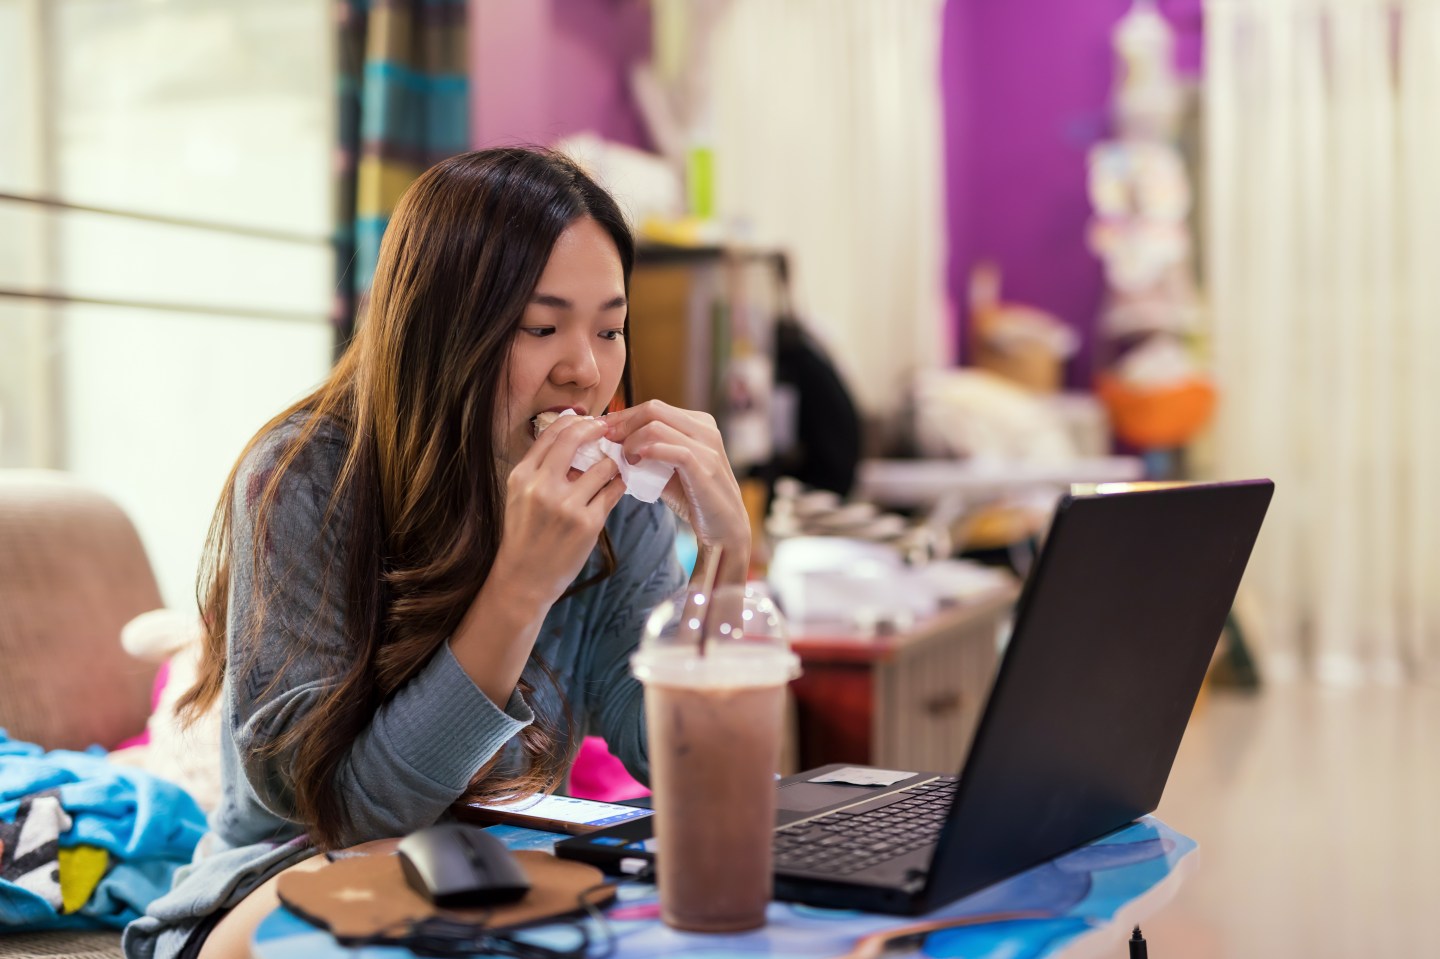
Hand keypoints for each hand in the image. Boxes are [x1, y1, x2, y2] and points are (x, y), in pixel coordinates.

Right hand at [492, 415, 626, 605]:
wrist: (524, 578)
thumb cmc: (524, 534)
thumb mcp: (519, 495)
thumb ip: (541, 468)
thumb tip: (574, 438)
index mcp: (522, 476)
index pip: (551, 433)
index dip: (575, 420)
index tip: (589, 421)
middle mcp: (542, 486)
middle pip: (575, 439)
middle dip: (597, 428)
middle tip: (608, 429)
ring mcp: (567, 505)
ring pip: (603, 466)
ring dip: (612, 463)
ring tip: (613, 467)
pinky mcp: (588, 524)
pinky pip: (613, 492)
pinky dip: (618, 485)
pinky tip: (616, 485)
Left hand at [601, 400, 751, 584]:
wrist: (725, 527)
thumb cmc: (694, 497)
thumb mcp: (669, 469)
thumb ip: (648, 453)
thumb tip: (612, 445)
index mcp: (698, 423)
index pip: (653, 407)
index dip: (624, 416)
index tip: (602, 431)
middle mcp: (705, 429)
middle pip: (653, 409)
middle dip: (623, 423)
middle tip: (604, 441)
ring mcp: (708, 447)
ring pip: (658, 426)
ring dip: (631, 440)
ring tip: (622, 458)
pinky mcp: (706, 467)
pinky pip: (673, 450)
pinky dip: (649, 451)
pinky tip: (635, 462)